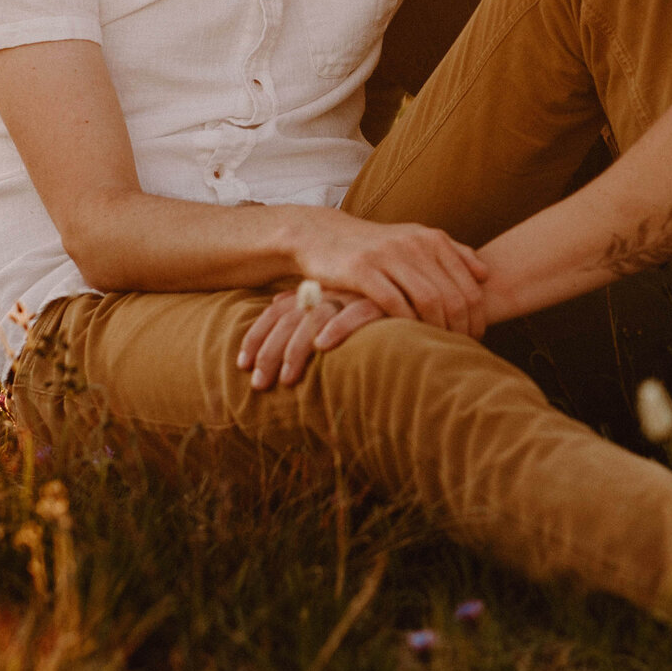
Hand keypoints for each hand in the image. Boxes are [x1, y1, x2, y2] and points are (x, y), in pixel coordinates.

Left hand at [237, 287, 388, 388]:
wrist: (430, 285)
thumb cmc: (381, 301)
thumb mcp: (340, 303)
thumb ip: (313, 302)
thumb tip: (277, 303)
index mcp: (319, 290)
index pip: (277, 311)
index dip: (257, 336)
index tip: (241, 364)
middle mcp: (333, 289)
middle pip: (288, 318)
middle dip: (267, 351)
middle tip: (258, 385)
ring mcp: (356, 292)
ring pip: (314, 319)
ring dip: (295, 350)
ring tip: (286, 380)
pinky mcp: (384, 298)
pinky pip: (356, 313)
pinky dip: (339, 328)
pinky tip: (324, 347)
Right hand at [283, 208, 489, 335]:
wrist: (323, 235)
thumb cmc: (375, 246)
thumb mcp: (414, 240)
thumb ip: (451, 253)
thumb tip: (485, 274)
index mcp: (432, 239)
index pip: (470, 284)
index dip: (478, 316)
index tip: (476, 336)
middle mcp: (414, 244)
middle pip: (453, 295)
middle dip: (462, 328)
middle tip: (462, 349)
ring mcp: (388, 256)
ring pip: (429, 300)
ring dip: (437, 329)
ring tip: (439, 348)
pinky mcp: (361, 270)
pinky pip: (394, 302)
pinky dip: (406, 324)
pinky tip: (408, 338)